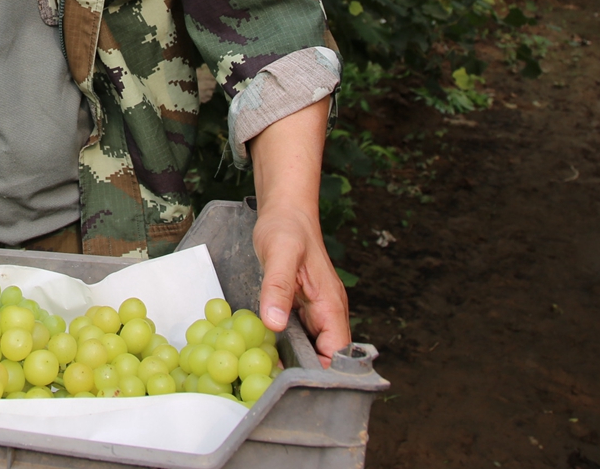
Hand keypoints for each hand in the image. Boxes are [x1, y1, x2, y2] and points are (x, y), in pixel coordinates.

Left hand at [247, 96, 350, 366]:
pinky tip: (261, 351)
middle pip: (326, 356)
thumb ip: (278, 288)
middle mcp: (328, 313)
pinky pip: (298, 335)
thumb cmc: (286, 229)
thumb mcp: (280, 255)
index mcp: (331, 306)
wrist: (284, 210)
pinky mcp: (300, 308)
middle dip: (304, 374)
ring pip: (312, 348)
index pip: (338, 353)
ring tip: (263, 376)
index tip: (293, 387)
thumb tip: (274, 324)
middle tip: (270, 387)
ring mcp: (315, 312)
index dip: (322, 373)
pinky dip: (284, 346)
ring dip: (293, 362)